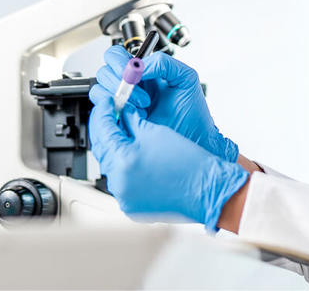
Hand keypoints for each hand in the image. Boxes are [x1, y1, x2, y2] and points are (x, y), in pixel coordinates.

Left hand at [88, 83, 247, 228]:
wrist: (207, 190)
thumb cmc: (189, 163)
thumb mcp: (155, 131)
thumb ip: (130, 120)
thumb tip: (119, 112)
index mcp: (123, 160)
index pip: (102, 127)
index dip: (104, 111)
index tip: (109, 102)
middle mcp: (119, 182)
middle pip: (102, 147)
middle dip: (106, 129)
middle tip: (114, 116)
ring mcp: (124, 197)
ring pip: (109, 165)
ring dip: (114, 148)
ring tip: (126, 136)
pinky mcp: (131, 206)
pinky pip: (119, 182)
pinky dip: (123, 167)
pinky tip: (132, 156)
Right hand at [94, 44, 238, 162]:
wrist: (194, 140)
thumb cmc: (192, 113)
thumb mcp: (185, 78)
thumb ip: (163, 63)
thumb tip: (139, 66)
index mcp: (143, 72)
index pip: (116, 56)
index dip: (118, 61)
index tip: (130, 71)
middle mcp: (129, 86)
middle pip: (104, 72)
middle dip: (118, 81)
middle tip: (138, 92)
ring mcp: (123, 105)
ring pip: (99, 91)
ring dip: (118, 97)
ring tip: (142, 107)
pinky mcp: (119, 122)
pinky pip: (102, 112)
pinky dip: (113, 111)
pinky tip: (133, 116)